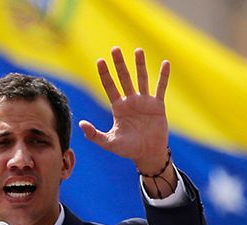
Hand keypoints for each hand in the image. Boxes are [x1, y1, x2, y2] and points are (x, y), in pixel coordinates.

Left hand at [79, 48, 173, 177]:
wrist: (148, 154)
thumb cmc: (128, 149)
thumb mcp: (109, 143)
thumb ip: (94, 135)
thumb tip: (81, 124)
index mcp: (118, 108)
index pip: (110, 86)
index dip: (105, 74)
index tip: (100, 61)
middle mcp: (131, 101)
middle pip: (124, 78)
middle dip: (119, 64)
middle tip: (115, 49)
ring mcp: (145, 102)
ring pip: (142, 79)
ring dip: (140, 65)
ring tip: (138, 50)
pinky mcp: (158, 106)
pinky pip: (161, 88)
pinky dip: (163, 76)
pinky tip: (165, 63)